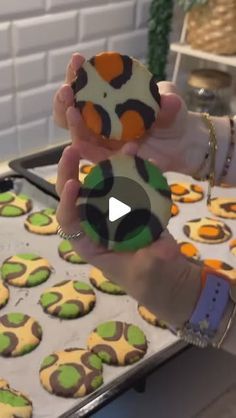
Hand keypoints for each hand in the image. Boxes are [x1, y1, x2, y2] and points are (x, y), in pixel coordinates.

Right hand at [53, 53, 205, 173]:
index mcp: (108, 101)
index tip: (77, 60)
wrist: (183, 143)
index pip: (84, 87)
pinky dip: (91, 153)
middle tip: (66, 90)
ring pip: (79, 137)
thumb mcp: (171, 102)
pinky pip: (98, 160)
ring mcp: (105, 144)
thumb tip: (168, 101)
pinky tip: (83, 146)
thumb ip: (168, 101)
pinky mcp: (112, 164)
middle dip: (64, 100)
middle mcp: (100, 122)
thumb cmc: (170, 115)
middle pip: (71, 113)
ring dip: (73, 125)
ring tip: (73, 112)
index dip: (77, 74)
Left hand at [56, 144, 201, 328]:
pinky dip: (133, 170)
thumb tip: (162, 248)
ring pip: (103, 185)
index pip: (70, 222)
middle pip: (78, 196)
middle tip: (74, 150)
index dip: (67, 203)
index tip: (73, 184)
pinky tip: (143, 157)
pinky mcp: (131, 206)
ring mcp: (114, 213)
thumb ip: (152, 260)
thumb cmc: (150, 281)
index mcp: (89, 243)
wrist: (167, 277)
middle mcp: (96, 225)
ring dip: (109, 164)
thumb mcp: (148, 273)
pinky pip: (128, 185)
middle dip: (72, 171)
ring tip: (125, 147)